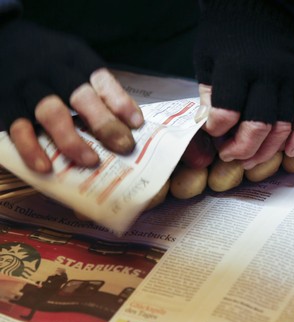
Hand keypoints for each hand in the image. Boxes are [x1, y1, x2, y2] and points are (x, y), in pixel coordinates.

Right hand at [0, 20, 143, 172]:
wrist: (0, 39)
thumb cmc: (47, 60)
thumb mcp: (73, 61)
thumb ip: (95, 88)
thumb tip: (127, 124)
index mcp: (74, 59)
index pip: (101, 80)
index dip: (120, 102)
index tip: (136, 124)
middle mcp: (52, 71)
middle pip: (81, 96)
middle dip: (105, 124)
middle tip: (123, 146)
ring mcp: (28, 87)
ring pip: (52, 113)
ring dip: (73, 140)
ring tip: (91, 160)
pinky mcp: (6, 103)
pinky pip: (18, 127)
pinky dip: (31, 148)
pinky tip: (45, 166)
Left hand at [194, 1, 293, 169]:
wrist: (258, 11)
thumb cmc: (225, 38)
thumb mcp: (206, 59)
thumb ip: (208, 94)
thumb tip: (208, 127)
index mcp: (236, 66)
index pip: (227, 111)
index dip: (216, 130)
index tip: (211, 132)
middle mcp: (266, 74)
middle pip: (259, 125)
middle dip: (242, 149)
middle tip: (229, 156)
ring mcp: (288, 79)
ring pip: (283, 126)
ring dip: (266, 151)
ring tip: (249, 160)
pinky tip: (289, 152)